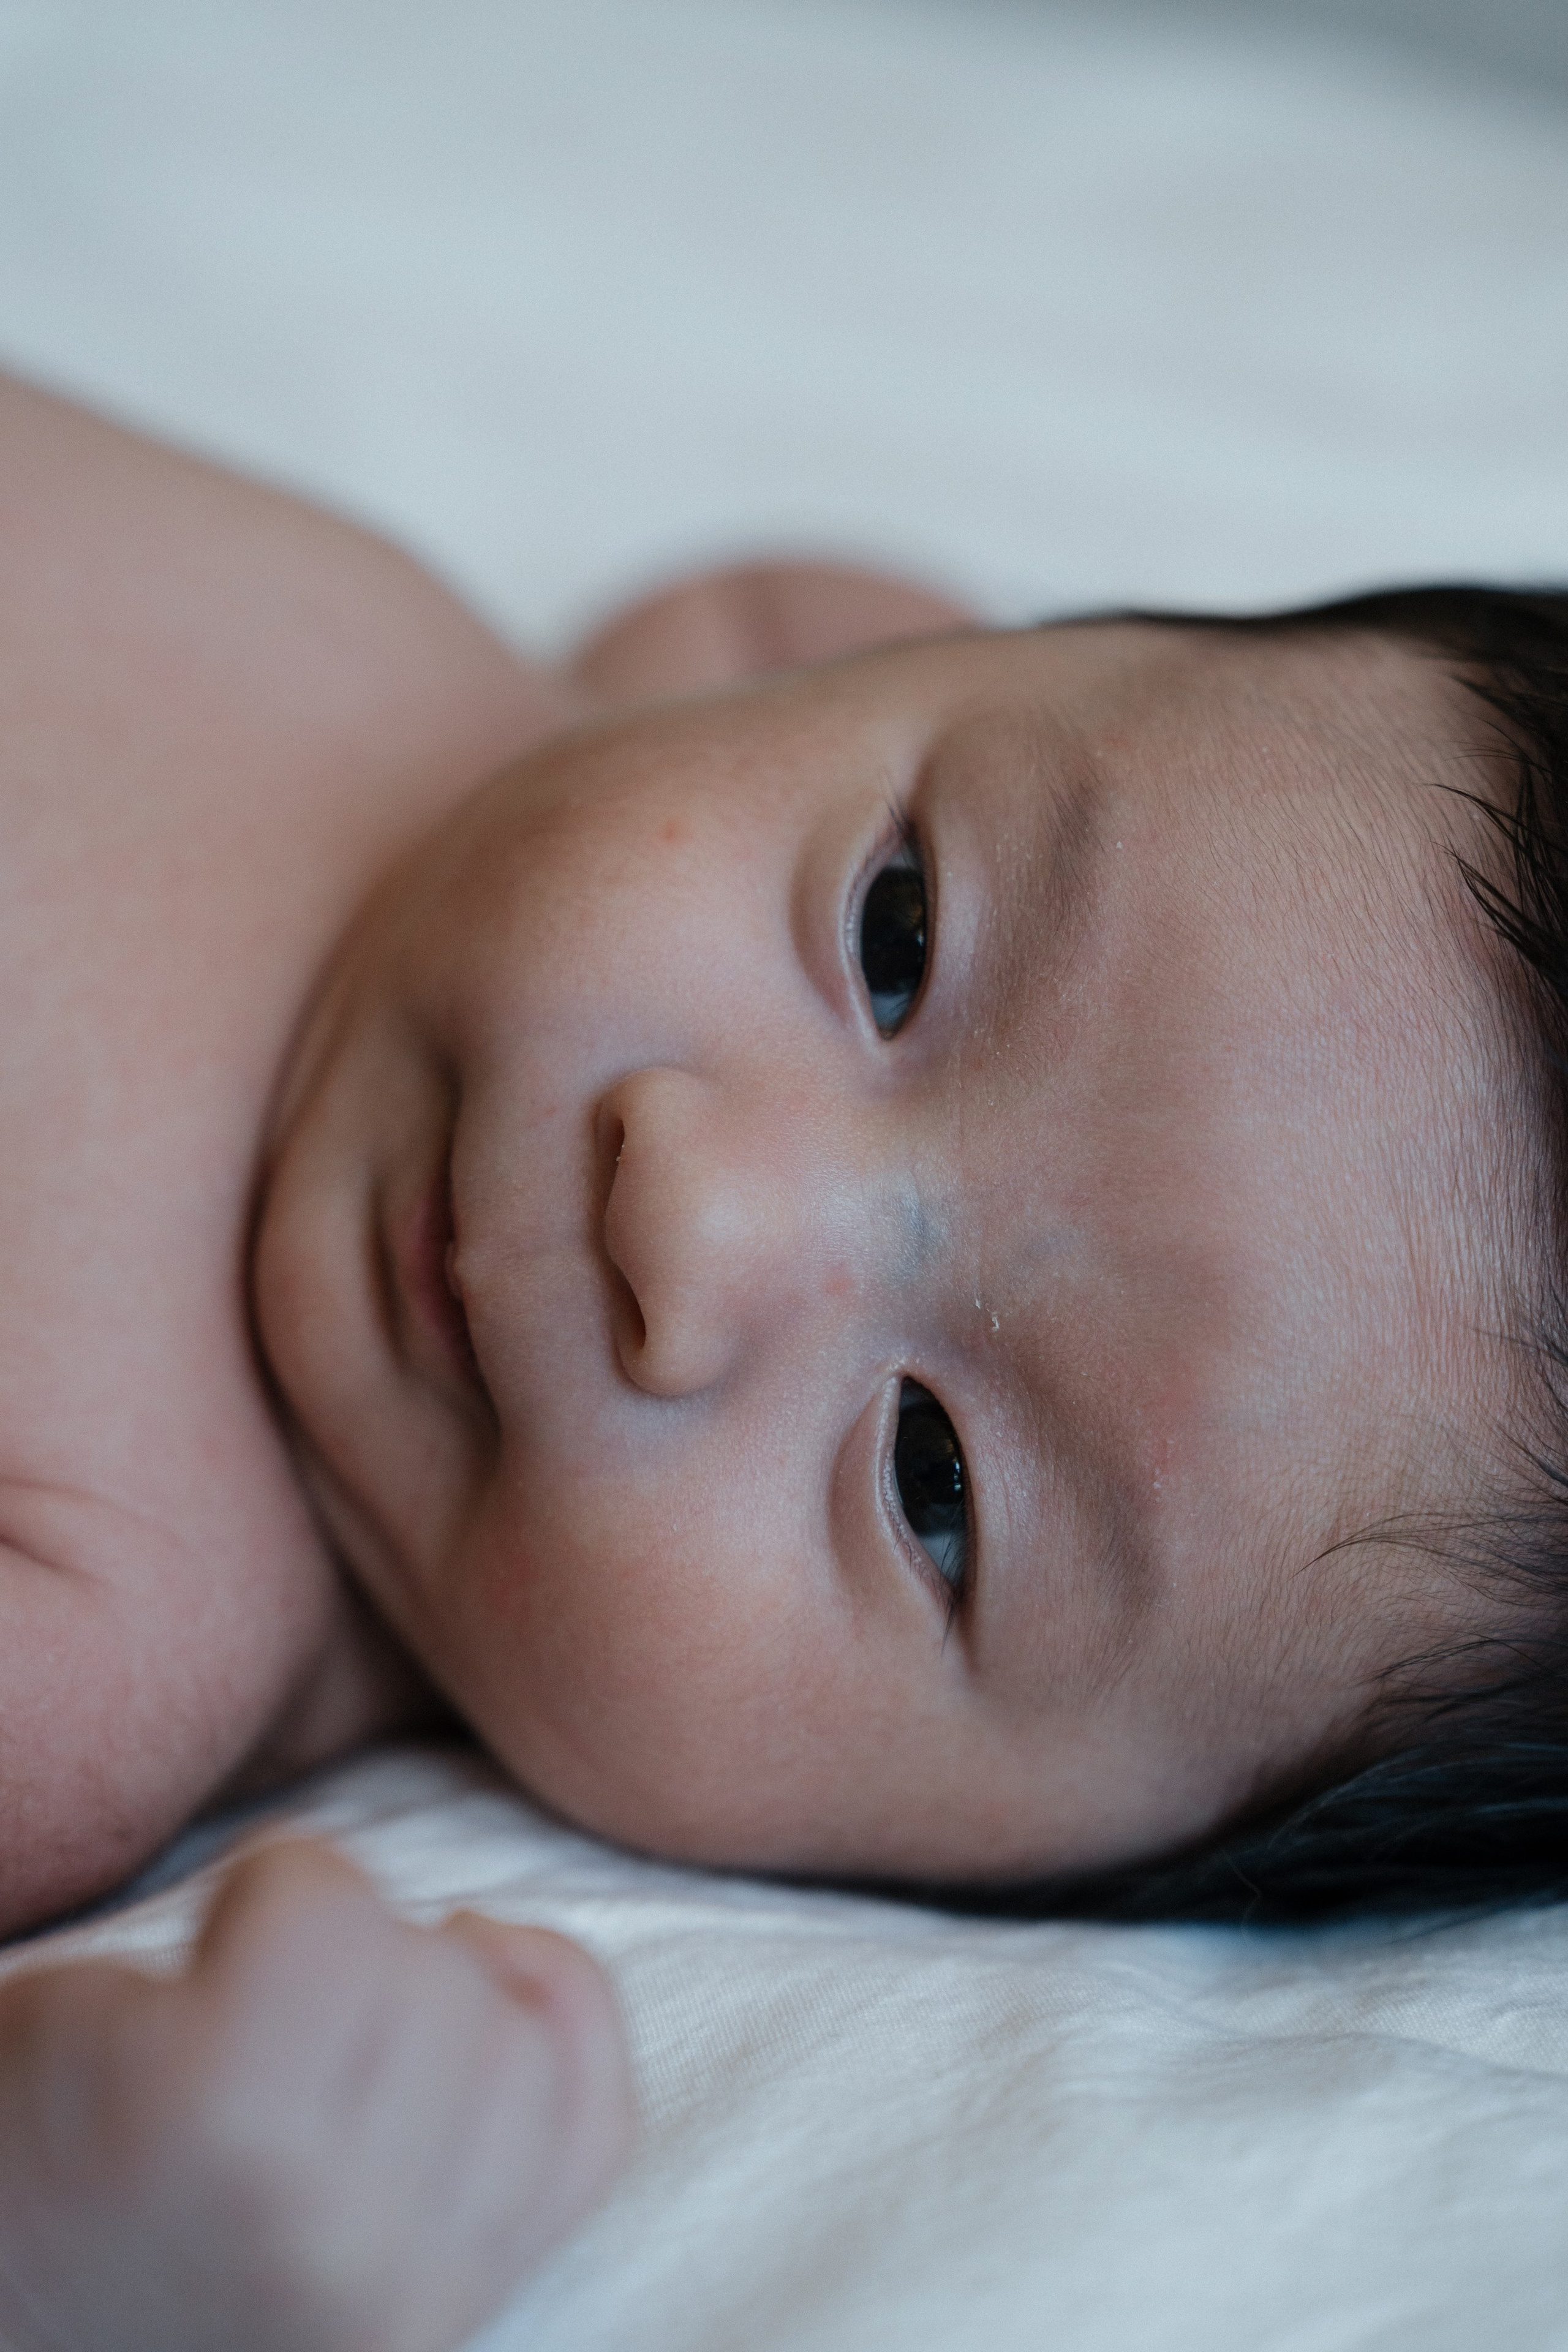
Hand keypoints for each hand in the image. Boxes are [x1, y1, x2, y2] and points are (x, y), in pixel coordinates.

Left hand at [0, 1839, 633, 2351]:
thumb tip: (514, 1947)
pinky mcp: (207, 2103)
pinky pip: (317, 1896)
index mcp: (427, 2329)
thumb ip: (486, 2125)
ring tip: (214, 2025)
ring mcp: (304, 2205)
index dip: (511, 2026)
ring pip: (423, 1953)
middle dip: (395, 1986)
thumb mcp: (348, 2210)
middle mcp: (387, 2297)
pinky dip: (264, 1889)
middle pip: (504, 2019)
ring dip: (322, 1942)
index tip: (389, 2037)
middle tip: (266, 2057)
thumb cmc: (141, 2218)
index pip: (589, 2119)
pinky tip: (180, 1984)